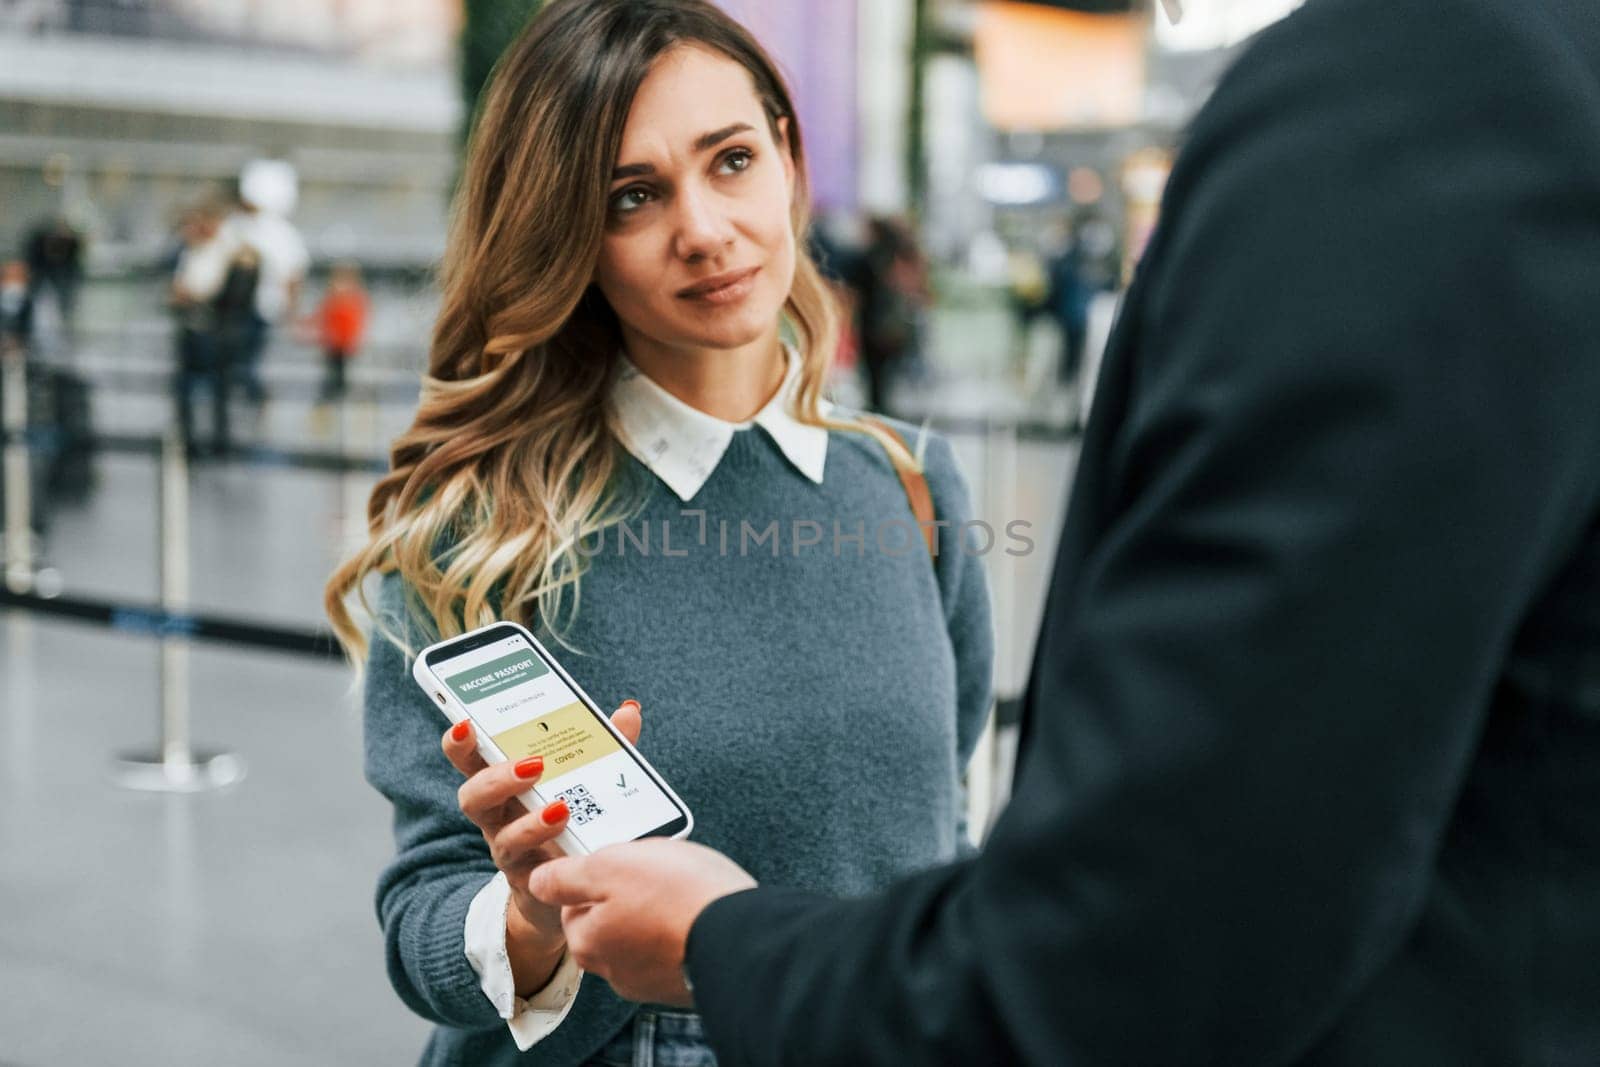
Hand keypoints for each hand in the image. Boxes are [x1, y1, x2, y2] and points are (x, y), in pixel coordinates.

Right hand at [442, 699, 642, 991]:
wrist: (571, 885)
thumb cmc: (572, 819)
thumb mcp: (587, 778)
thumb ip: (604, 746)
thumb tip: (627, 711)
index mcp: (504, 784)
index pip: (471, 759)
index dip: (460, 743)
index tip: (466, 724)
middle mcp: (499, 817)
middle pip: (473, 797)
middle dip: (496, 779)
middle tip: (533, 765)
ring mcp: (511, 851)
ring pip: (502, 838)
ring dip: (530, 823)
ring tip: (561, 808)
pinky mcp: (531, 883)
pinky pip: (533, 874)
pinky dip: (553, 859)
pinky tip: (573, 852)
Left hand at [528, 838, 756, 1005]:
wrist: (742, 937)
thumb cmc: (675, 897)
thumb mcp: (609, 866)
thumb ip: (565, 875)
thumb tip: (538, 881)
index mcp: (586, 940)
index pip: (574, 901)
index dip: (599, 872)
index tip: (625, 861)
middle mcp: (612, 970)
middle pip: (609, 919)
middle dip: (630, 893)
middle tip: (659, 871)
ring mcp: (650, 981)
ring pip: (642, 933)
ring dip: (657, 911)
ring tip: (684, 888)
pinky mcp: (683, 982)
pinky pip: (673, 946)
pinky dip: (681, 928)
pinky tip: (698, 910)